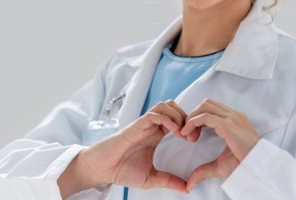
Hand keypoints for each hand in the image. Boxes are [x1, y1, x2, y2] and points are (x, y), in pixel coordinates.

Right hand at [59, 100, 188, 197]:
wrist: (102, 169)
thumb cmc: (121, 170)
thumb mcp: (151, 178)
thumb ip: (169, 181)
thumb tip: (187, 188)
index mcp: (155, 135)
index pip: (176, 120)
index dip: (188, 126)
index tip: (194, 140)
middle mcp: (150, 127)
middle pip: (173, 107)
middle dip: (186, 118)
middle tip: (191, 135)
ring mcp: (143, 125)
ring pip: (165, 106)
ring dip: (177, 115)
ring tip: (182, 133)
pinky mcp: (136, 125)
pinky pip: (154, 114)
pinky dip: (167, 119)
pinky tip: (174, 131)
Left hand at [180, 98, 259, 191]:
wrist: (257, 167)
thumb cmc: (243, 165)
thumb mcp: (220, 166)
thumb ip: (204, 170)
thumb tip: (190, 184)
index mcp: (234, 120)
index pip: (211, 109)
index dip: (197, 118)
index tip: (190, 135)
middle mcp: (233, 115)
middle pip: (206, 104)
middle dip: (193, 116)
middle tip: (187, 135)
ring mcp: (232, 118)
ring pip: (204, 106)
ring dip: (191, 118)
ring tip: (187, 135)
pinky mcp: (228, 125)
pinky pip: (205, 116)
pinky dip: (193, 122)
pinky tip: (188, 134)